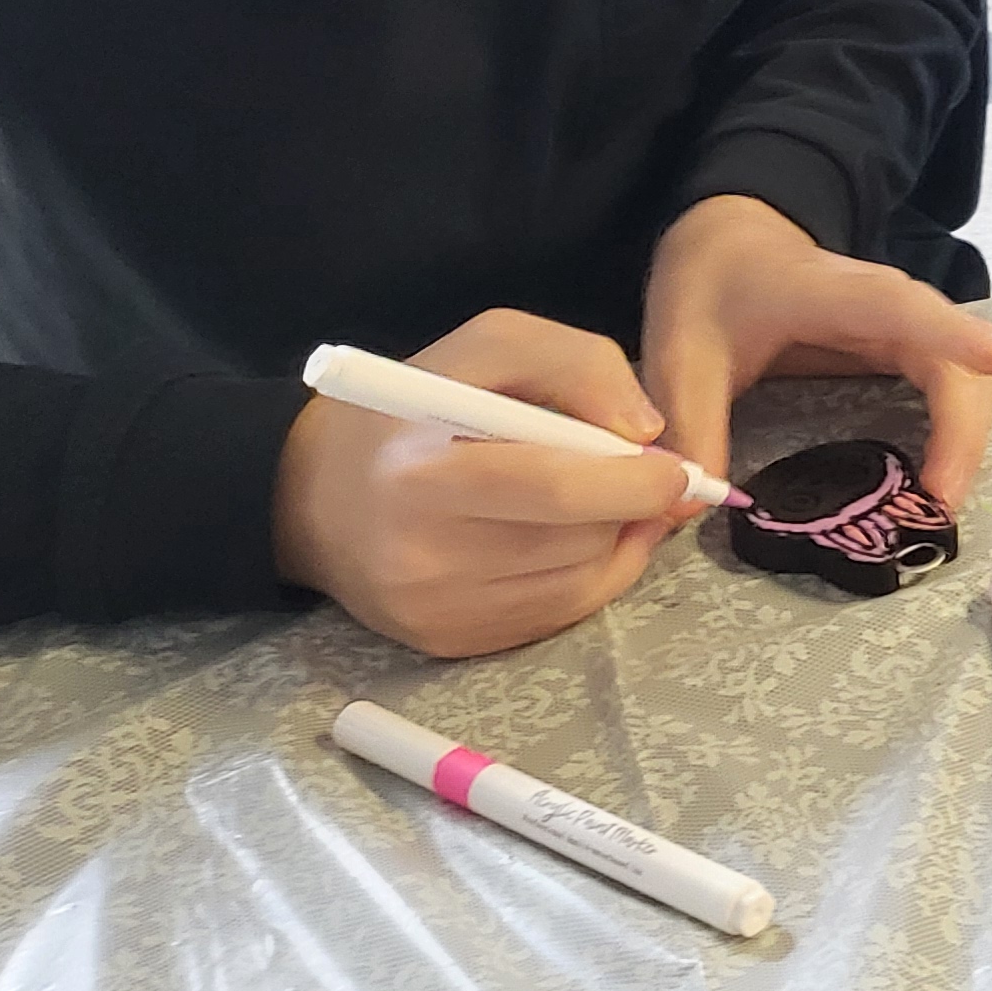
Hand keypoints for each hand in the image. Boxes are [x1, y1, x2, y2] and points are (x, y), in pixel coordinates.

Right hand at [274, 308, 700, 657]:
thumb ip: (575, 366)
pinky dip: (588, 575)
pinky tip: (575, 537)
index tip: (677, 467)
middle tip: (647, 477)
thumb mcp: (488, 346)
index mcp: (423, 475)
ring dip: (615, 541)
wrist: (315, 493)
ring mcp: (433, 612)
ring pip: (578, 584)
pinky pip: (555, 617)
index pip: (554, 491)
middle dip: (630, 507)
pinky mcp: (446, 644)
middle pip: (576, 541)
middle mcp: (422, 558)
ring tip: (601, 500)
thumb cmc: (413, 407)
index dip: (632, 483)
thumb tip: (646, 431)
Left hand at [641, 195, 991, 511]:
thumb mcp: (680, 351)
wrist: (734, 242)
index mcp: (829, 293)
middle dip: (962, 428)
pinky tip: (933, 481)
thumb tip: (691, 506)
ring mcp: (906, 328)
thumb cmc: (714, 286)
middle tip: (937, 504)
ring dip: (967, 437)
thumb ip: (689, 424)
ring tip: (936, 503)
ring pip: (967, 378)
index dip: (952, 332)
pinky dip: (957, 435)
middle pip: (953, 359)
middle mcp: (887, 306)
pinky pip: (954, 391)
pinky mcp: (909, 350)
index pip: (900, 307)